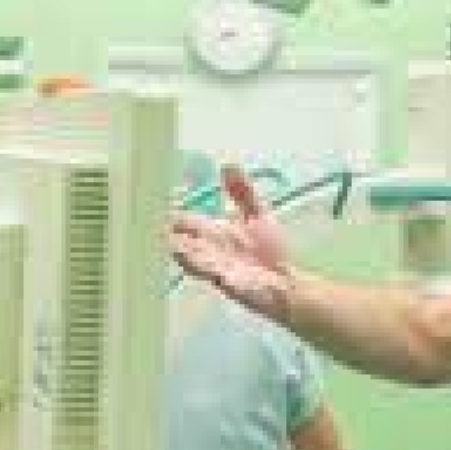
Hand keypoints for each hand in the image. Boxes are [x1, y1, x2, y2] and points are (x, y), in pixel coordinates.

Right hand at [170, 165, 294, 323]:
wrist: (289, 282)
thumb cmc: (271, 251)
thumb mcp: (258, 214)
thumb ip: (243, 192)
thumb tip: (228, 165)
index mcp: (215, 232)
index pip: (187, 222)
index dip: (175, 215)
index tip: (160, 205)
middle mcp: (211, 250)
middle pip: (185, 240)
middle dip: (174, 233)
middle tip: (162, 224)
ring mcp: (218, 268)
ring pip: (194, 259)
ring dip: (184, 252)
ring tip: (172, 242)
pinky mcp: (229, 284)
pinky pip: (215, 276)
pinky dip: (207, 269)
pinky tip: (201, 263)